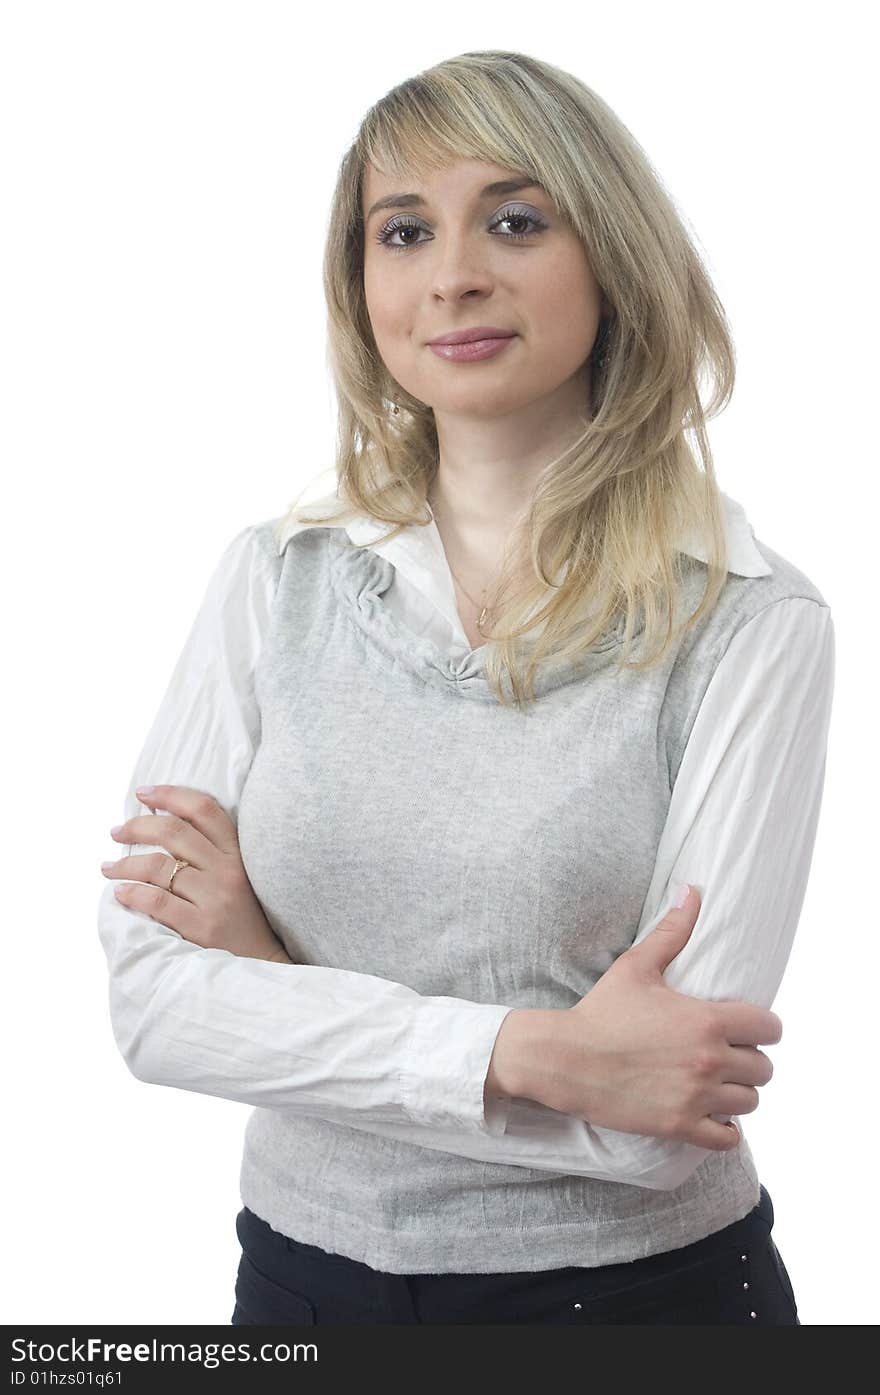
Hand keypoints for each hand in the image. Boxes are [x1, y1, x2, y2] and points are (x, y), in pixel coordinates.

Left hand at [102, 785, 292, 963]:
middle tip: (116, 831)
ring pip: (159, 867)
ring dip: (125, 864)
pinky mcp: (203, 927)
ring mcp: (216, 899)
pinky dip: (133, 894)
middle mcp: (228, 871)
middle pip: (174, 832)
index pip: (203, 809)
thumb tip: (158, 824)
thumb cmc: (242, 916)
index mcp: (237, 853)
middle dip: (137, 826)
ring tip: (108, 868)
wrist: (262, 962)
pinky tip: (120, 893)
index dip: (171, 795)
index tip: (143, 793)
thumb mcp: (238, 875)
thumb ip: (211, 851)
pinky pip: (159, 902)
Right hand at [529, 886, 779, 1151]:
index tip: (746, 1028)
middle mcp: (709, 1060)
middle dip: (749, 1060)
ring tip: (718, 1084)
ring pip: (750, 1102)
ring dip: (738, 1093)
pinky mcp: (681, 1126)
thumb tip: (691, 890)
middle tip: (727, 1056)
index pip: (771, 1028)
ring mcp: (697, 1097)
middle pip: (764, 1068)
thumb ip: (672, 931)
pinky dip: (725, 1128)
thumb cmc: (601, 1010)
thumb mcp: (637, 966)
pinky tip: (711, 1114)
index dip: (762, 1027)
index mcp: (708, 1020)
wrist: (566, 1058)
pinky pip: (728, 1137)